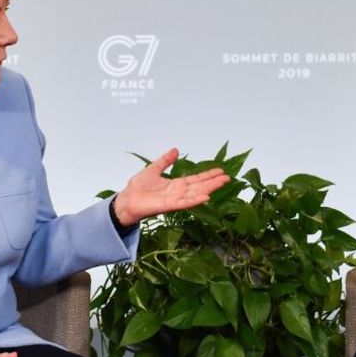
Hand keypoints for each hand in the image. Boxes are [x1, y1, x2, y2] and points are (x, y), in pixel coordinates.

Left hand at [112, 148, 230, 225]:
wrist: (128, 199)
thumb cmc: (138, 187)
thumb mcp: (154, 169)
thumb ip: (165, 161)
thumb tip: (175, 150)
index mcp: (176, 185)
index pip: (196, 179)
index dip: (208, 175)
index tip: (220, 171)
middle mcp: (179, 193)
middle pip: (200, 186)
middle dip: (214, 182)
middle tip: (227, 177)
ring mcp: (175, 200)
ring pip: (196, 193)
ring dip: (209, 189)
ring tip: (221, 184)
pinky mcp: (169, 206)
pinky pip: (184, 203)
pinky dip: (195, 200)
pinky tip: (205, 197)